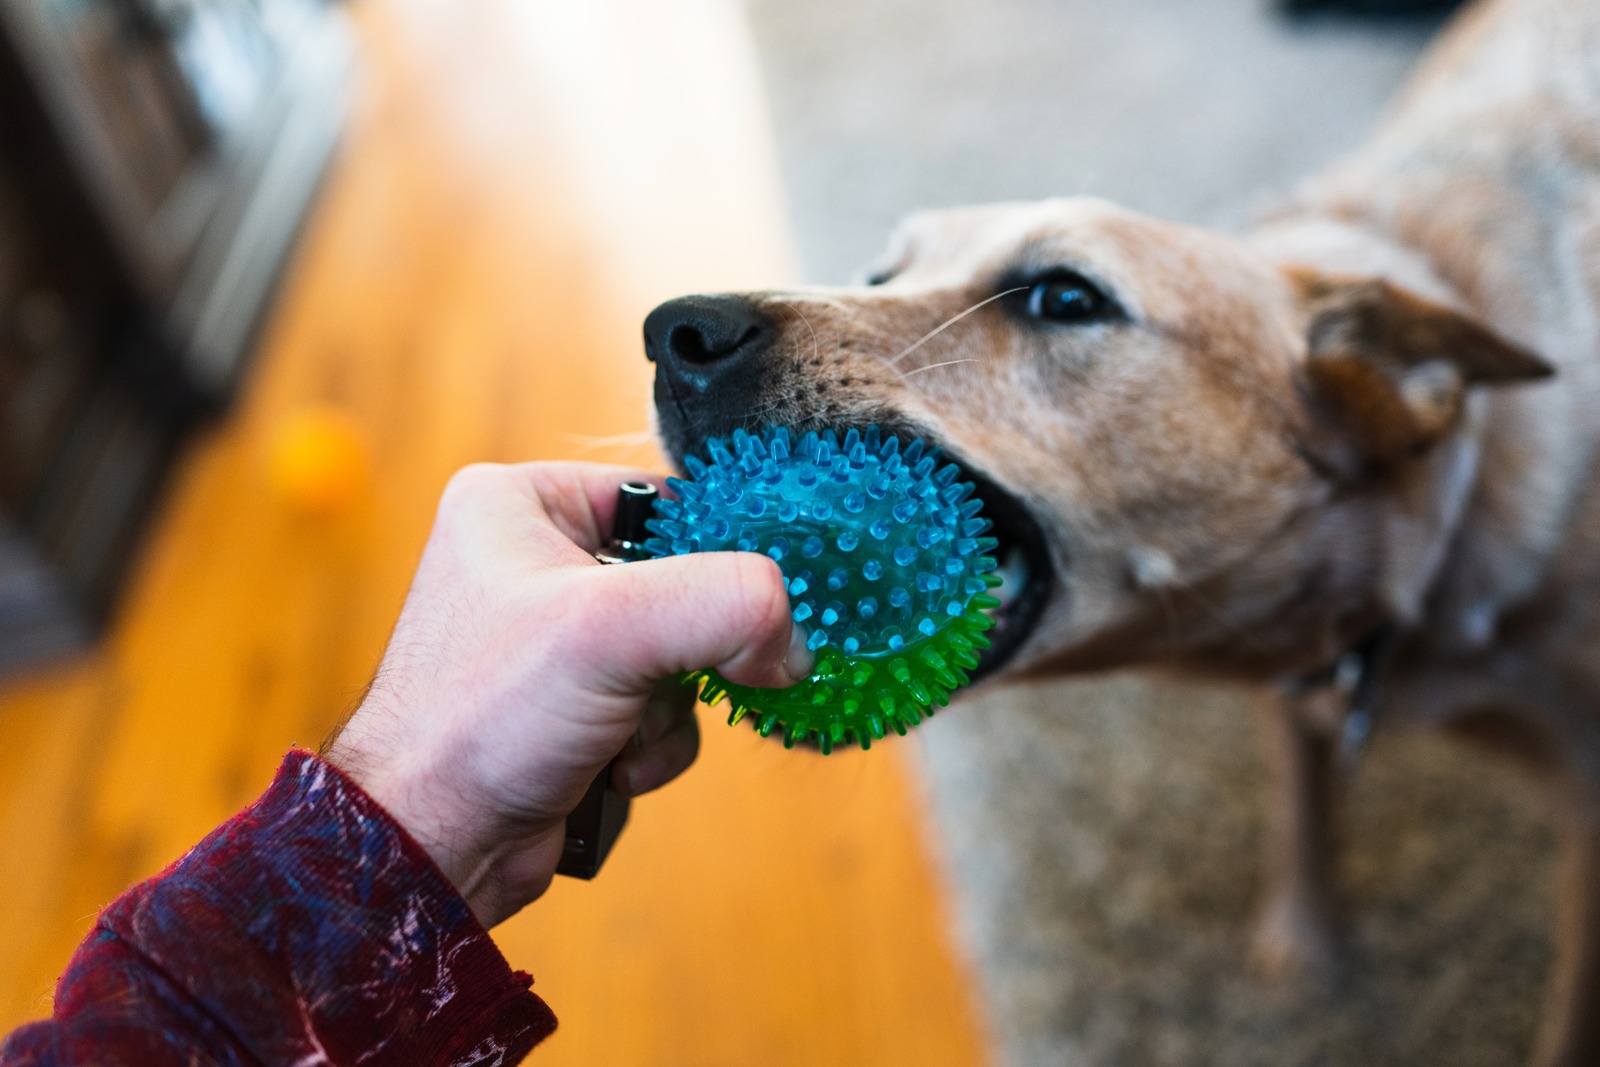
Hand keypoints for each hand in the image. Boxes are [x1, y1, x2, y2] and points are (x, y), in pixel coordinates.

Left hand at [324, 462, 811, 927]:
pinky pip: (661, 705)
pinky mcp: (573, 703)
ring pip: (681, 651)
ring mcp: (556, 638)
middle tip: (680, 676)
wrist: (432, 845)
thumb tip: (794, 639)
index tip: (764, 596)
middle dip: (691, 648)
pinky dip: (655, 742)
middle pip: (684, 581)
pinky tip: (614, 768)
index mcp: (521, 502)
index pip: (665, 497)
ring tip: (620, 734)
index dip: (721, 548)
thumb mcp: (611, 630)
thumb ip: (726, 603)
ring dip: (672, 706)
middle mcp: (536, 560)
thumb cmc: (479, 718)